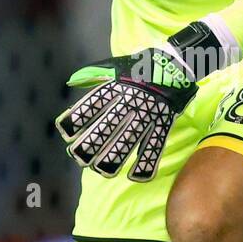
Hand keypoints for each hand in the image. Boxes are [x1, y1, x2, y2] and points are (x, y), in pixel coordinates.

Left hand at [55, 47, 197, 180]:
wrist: (175, 65)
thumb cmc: (140, 67)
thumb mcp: (115, 66)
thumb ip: (92, 74)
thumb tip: (72, 82)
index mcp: (114, 88)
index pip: (91, 106)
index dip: (76, 121)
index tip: (67, 134)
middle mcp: (128, 103)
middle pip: (106, 128)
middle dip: (90, 146)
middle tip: (80, 158)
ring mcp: (146, 115)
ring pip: (127, 141)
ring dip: (113, 158)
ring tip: (102, 170)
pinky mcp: (162, 124)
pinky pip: (154, 146)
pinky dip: (146, 163)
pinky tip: (134, 176)